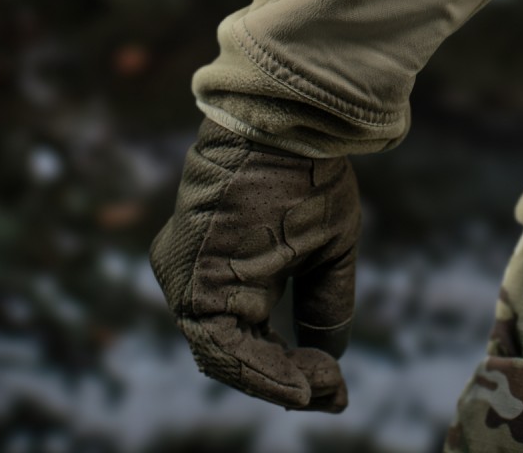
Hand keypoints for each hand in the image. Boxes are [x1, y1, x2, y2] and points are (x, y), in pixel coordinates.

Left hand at [149, 116, 360, 410]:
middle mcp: (197, 279)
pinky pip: (221, 346)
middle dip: (285, 380)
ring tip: (320, 389)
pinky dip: (260, 371)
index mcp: (227, 268)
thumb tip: (329, 357)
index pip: (251, 338)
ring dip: (276, 380)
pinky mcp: (189, 282)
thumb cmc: (308, 175)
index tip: (335, 387)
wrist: (288, 128)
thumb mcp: (326, 247)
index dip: (291, 369)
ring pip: (227, 357)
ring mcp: (187, 281)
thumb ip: (323, 302)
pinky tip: (299, 383)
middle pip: (236, 354)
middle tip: (331, 393)